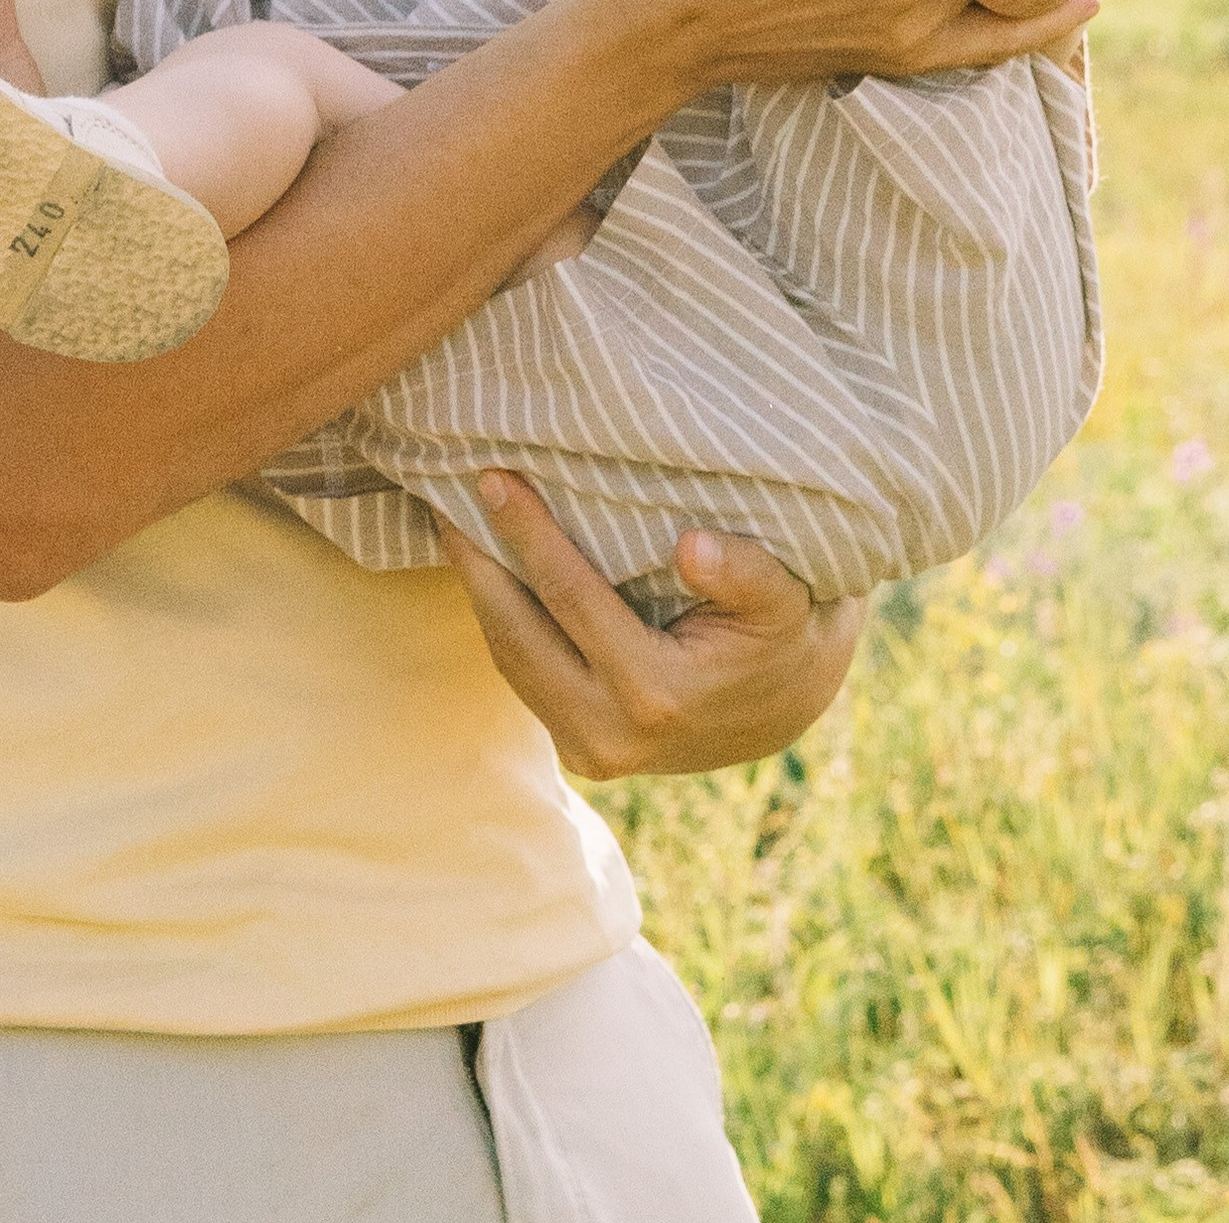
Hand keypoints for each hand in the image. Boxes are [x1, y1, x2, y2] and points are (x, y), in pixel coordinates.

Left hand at [439, 474, 863, 777]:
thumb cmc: (783, 636)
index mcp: (657, 695)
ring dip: (478, 590)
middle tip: (442, 492)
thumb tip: (691, 547)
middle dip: (476, 560)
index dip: (527, 534)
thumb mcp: (787, 600)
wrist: (786, 710)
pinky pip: (522, 676)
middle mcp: (611, 735)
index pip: (570, 598)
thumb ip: (748, 574)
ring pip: (509, 658)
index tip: (492, 478)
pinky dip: (499, 620)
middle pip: (517, 633)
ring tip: (454, 522)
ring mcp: (589, 750)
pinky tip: (484, 568)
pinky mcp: (578, 750)